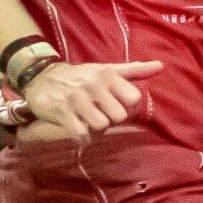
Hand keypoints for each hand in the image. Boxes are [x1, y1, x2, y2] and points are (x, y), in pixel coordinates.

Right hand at [22, 60, 162, 140]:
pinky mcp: (60, 112)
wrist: (41, 76)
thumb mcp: (107, 69)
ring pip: (101, 126)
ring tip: (88, 119)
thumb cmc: (82, 76)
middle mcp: (92, 85)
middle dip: (111, 118)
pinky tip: (77, 128)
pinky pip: (81, 134)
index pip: (134, 98)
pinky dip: (82, 136)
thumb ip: (135, 70)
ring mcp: (76, 99)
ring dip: (96, 128)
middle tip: (100, 113)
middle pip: (119, 116)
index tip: (117, 104)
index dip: (128, 106)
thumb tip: (161, 66)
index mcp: (107, 75)